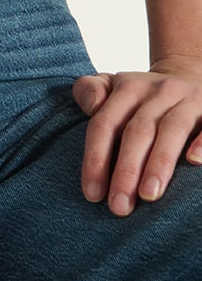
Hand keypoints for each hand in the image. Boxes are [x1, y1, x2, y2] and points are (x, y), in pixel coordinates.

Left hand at [72, 55, 201, 214]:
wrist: (190, 74)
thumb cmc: (142, 95)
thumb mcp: (111, 84)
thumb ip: (89, 91)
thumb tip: (91, 106)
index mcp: (128, 88)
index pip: (105, 124)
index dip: (96, 158)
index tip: (93, 194)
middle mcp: (158, 92)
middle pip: (137, 131)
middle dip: (126, 170)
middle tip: (119, 206)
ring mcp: (188, 100)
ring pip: (171, 130)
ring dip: (159, 163)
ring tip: (148, 196)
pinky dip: (201, 143)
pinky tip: (193, 162)